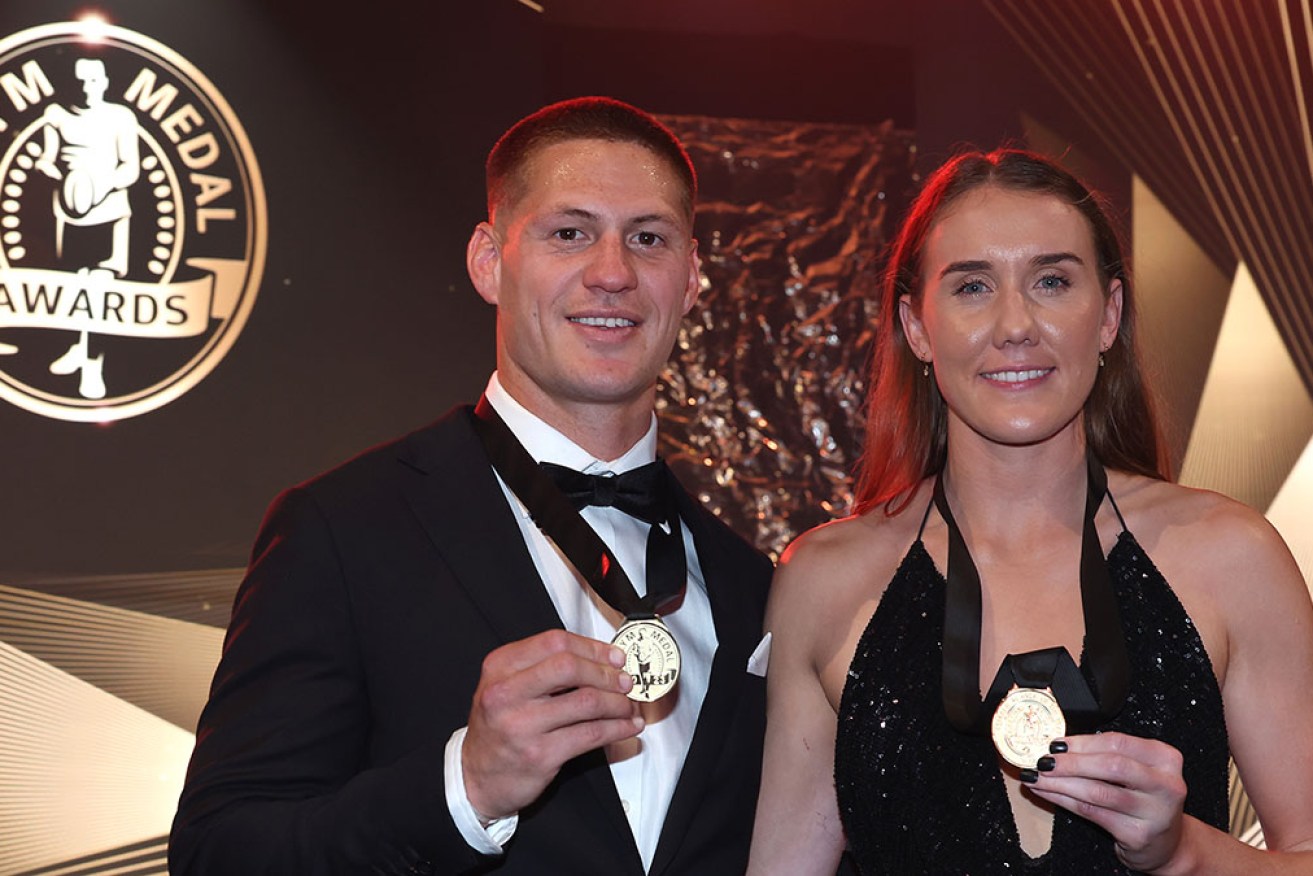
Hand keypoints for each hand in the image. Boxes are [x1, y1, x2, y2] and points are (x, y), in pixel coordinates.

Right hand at [462, 629, 641, 819]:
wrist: (476, 778)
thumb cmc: (497, 729)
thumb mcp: (506, 686)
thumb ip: (543, 668)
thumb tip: (600, 660)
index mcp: (500, 667)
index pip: (554, 642)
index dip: (592, 647)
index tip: (614, 656)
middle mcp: (506, 693)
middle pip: (569, 667)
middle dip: (606, 673)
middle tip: (625, 681)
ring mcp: (522, 725)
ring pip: (586, 702)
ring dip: (618, 703)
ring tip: (628, 706)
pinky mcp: (540, 754)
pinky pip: (590, 735)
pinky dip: (617, 729)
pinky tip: (626, 727)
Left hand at [1024, 732, 1186, 872]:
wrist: (1167, 844)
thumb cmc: (1145, 800)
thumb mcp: (1137, 772)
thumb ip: (1106, 756)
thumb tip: (1059, 746)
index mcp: (1165, 758)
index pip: (1118, 743)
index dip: (1082, 742)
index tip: (1055, 743)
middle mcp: (1166, 784)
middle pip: (1110, 766)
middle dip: (1070, 762)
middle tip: (1043, 761)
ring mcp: (1155, 812)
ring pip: (1097, 791)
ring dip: (1060, 783)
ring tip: (1036, 777)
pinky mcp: (1138, 834)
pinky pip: (1091, 812)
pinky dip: (1063, 800)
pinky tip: (1047, 793)